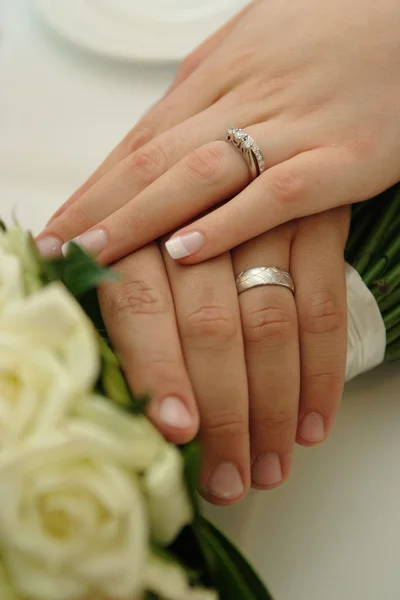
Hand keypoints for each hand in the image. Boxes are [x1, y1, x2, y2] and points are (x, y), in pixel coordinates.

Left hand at [37, 0, 399, 263]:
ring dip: (141, 221)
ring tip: (95, 258)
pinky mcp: (341, 158)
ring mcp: (290, 129)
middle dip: (97, 211)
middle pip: (151, 162)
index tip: (57, 229)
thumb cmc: (329, 35)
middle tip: (55, 252)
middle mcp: (240, 101)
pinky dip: (228, 223)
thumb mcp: (251, 57)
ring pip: (198, 177)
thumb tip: (160, 153)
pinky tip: (187, 251)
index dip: (91, 190)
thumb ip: (206, 107)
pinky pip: (275, 193)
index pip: (137, 143)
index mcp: (215, 78)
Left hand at [98, 206, 349, 504]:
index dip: (158, 371)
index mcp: (141, 222)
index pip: (141, 305)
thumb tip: (89, 348)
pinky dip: (321, 369)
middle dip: (222, 412)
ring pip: (271, 322)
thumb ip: (106, 282)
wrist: (249, 130)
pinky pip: (324, 304)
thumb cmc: (174, 198)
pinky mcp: (318, 221)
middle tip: (229, 478)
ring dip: (273, 404)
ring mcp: (267, 217)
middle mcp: (201, 217)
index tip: (175, 430)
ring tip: (270, 466)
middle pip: (211, 325)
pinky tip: (313, 424)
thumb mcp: (130, 226)